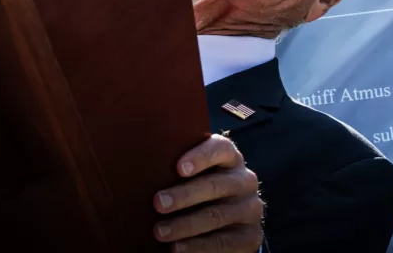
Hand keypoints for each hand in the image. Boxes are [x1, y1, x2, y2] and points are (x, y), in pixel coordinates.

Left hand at [153, 134, 263, 251]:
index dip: (202, 156)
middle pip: (216, 184)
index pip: (221, 149)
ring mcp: (250, 209)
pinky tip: (178, 248)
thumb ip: (177, 168)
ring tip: (160, 232)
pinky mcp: (251, 236)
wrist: (227, 224)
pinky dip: (199, 246)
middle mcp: (244, 181)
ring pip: (217, 215)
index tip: (179, 168)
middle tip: (158, 203)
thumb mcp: (193, 176)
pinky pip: (224, 242)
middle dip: (185, 195)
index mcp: (230, 159)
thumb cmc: (198, 191)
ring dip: (186, 225)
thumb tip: (141, 164)